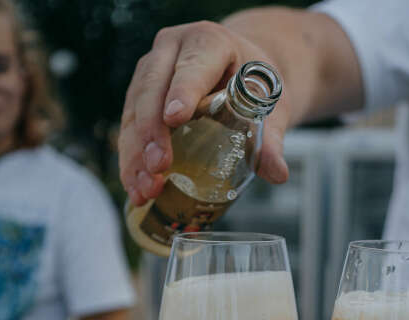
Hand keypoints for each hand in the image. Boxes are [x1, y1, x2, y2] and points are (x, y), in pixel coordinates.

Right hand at [118, 21, 290, 205]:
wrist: (239, 72)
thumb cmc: (254, 85)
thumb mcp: (270, 106)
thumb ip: (273, 138)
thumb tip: (278, 174)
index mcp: (208, 42)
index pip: (193, 65)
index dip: (183, 90)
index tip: (175, 118)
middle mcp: (172, 50)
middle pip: (152, 88)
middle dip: (152, 131)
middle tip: (159, 167)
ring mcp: (150, 72)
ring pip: (133, 111)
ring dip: (135, 153)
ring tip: (145, 189)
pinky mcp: (139, 97)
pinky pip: (129, 127)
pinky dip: (131, 159)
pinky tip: (136, 186)